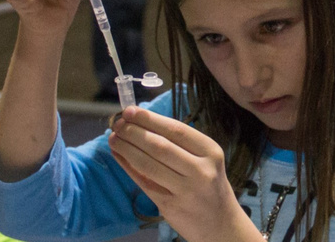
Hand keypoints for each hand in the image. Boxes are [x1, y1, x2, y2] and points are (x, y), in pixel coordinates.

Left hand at [108, 106, 260, 241]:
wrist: (221, 224)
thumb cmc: (209, 184)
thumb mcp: (206, 160)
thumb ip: (179, 143)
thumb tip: (141, 122)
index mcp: (210, 151)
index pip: (176, 129)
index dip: (149, 119)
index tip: (130, 110)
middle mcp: (201, 170)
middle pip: (159, 146)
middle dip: (134, 132)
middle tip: (117, 123)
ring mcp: (186, 190)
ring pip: (148, 164)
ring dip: (126, 148)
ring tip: (113, 137)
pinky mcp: (170, 206)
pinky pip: (144, 182)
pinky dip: (128, 166)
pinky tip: (118, 155)